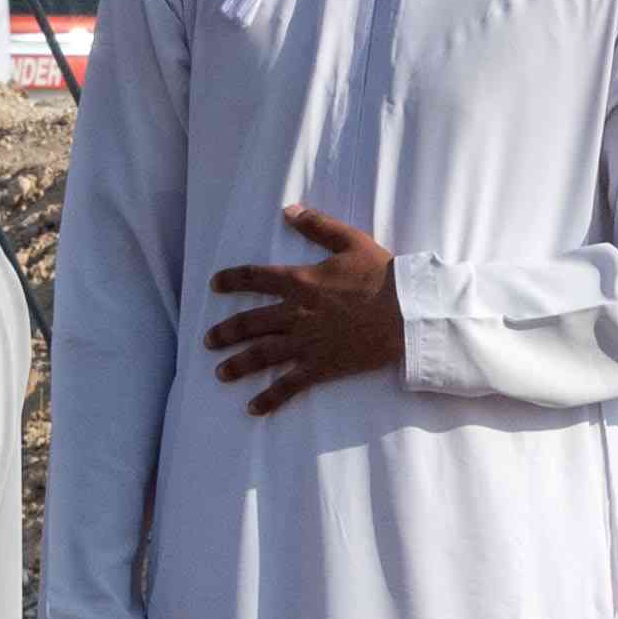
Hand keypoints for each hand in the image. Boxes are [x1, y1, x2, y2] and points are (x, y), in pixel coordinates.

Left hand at [204, 205, 404, 415]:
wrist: (407, 312)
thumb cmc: (383, 275)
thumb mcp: (351, 241)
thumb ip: (318, 226)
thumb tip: (289, 210)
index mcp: (301, 281)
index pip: (255, 278)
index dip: (232, 280)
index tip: (215, 285)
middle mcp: (296, 313)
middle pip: (250, 323)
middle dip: (226, 332)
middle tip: (210, 340)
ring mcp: (307, 342)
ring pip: (262, 354)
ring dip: (238, 364)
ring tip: (221, 372)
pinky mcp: (321, 366)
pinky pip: (289, 385)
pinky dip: (270, 398)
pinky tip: (253, 408)